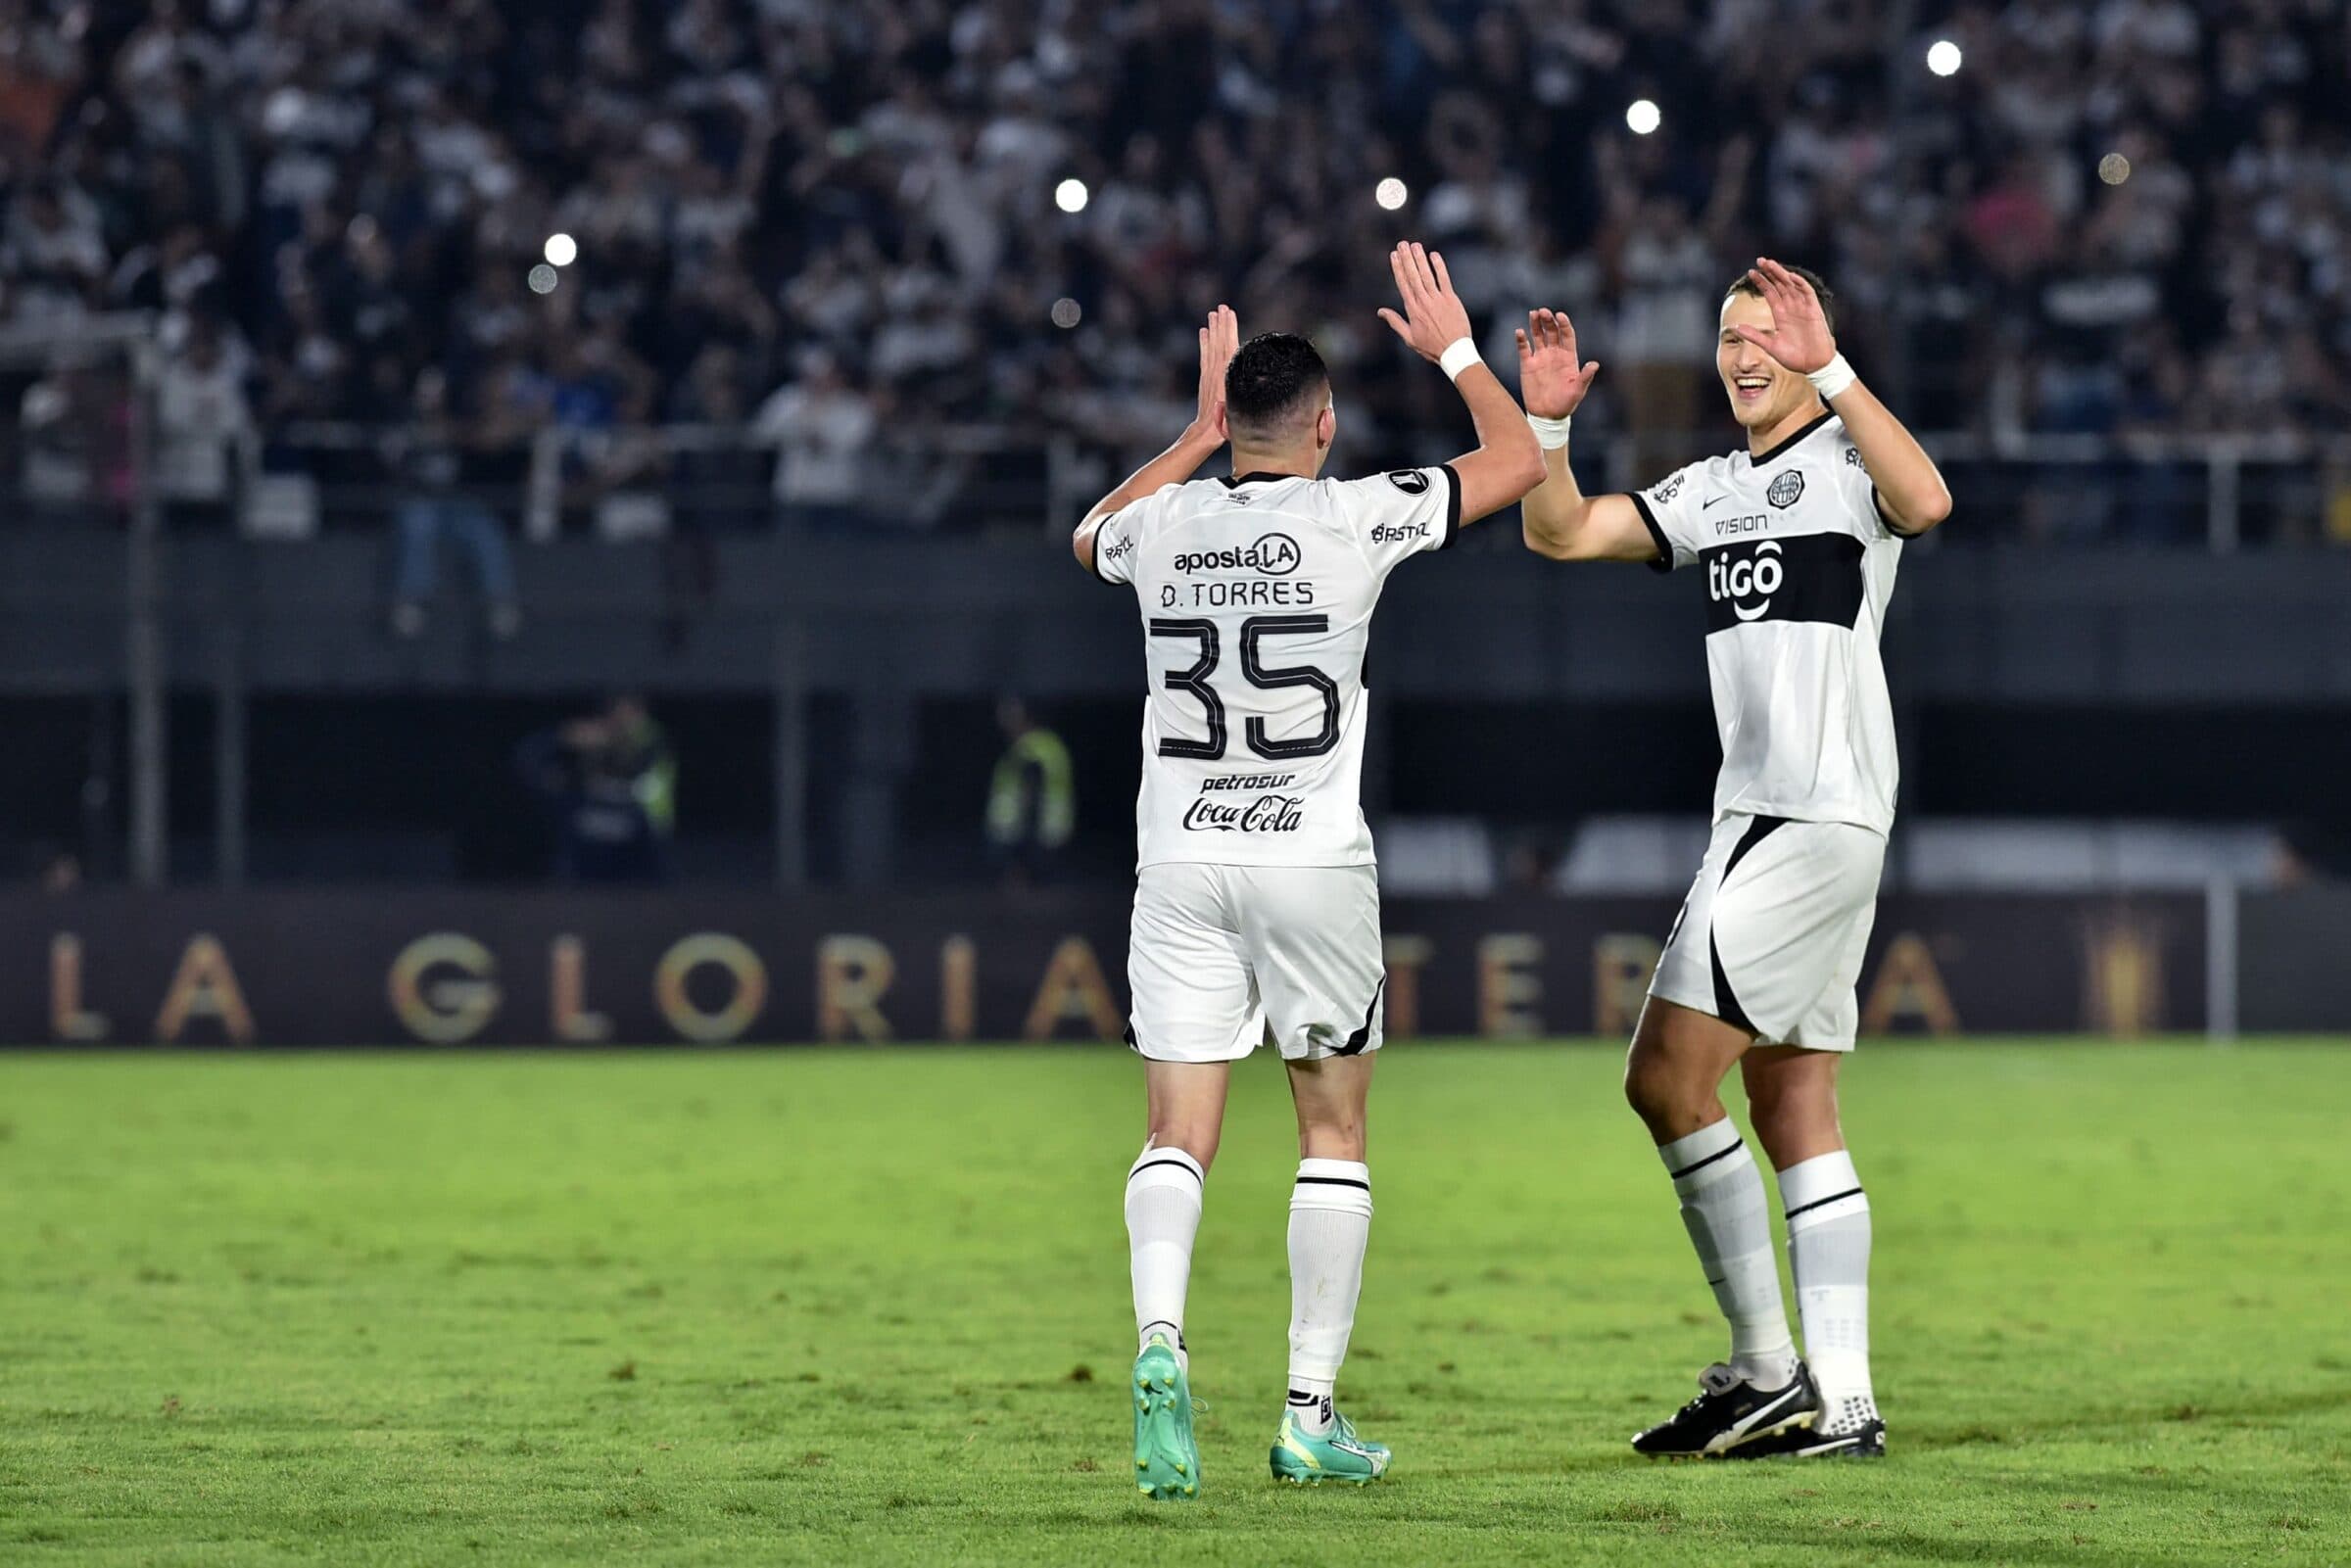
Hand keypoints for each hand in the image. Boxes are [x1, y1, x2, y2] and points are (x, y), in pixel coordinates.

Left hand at [1191, 303, 1238, 435]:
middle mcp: (1218, 370)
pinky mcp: (1205, 378)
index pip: (1229, 345)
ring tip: (1213, 314)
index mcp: (1228, 374)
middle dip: (1221, 323)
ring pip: (1212, 346)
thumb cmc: (1227, 422)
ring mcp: (1210, 373)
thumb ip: (1241, 388)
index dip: (1229, 328)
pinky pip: (1205, 356)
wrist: (1207, 431)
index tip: (1229, 312)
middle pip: (1220, 342)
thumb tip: (1247, 375)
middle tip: (1221, 306)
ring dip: (1213, 329)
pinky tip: (1204, 332)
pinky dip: (1204, 343)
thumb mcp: (1238, 403)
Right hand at [1376, 241, 1474, 363]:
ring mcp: (1438, 299)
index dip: (1398, 268)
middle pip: (1413, 276)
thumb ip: (1395, 322)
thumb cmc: (1431, 347)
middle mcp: (1423, 302)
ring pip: (1426, 275)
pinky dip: (1439, 267)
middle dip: (1406, 258)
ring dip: (1420, 259)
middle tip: (1402, 244)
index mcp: (1412, 310)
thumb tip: (1380, 311)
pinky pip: (1444, 279)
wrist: (1454, 352)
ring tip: (1415, 245)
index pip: (1403, 284)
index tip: (1393, 255)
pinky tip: (1434, 255)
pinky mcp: (1451, 299)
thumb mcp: (1409, 338)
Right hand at [1515, 309, 1599, 418]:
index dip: (1564, 324)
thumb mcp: (1578, 390)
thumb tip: (1594, 364)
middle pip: (1552, 331)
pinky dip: (1521, 339)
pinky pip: (1523, 348)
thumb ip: (1585, 377)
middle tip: (1543, 312)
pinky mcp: (1527, 364)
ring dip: (1535, 324)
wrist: (1547, 415)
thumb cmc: (1566, 403)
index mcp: (1568, 357)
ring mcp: (1540, 358)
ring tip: (1533, 313)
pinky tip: (1519, 332)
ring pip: (1538, 335)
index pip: (1567, 335)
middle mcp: (1554, 354)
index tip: (1560, 316)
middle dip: (1548, 320)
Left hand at [1731, 258, 1835, 373]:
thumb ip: (1754, 336)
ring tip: (1770, 263)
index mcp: (1780, 315)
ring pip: (1791, 285)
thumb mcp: (1770, 346)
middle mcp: (1791, 308)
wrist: (1814, 365)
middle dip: (1770, 272)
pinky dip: (1799, 283)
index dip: (1761, 282)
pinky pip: (1807, 293)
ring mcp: (1802, 308)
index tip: (1751, 272)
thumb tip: (1735, 327)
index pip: (1770, 293)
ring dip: (1781, 273)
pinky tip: (1789, 276)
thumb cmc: (1794, 358)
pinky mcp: (1814, 311)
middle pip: (1779, 284)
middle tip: (1759, 260)